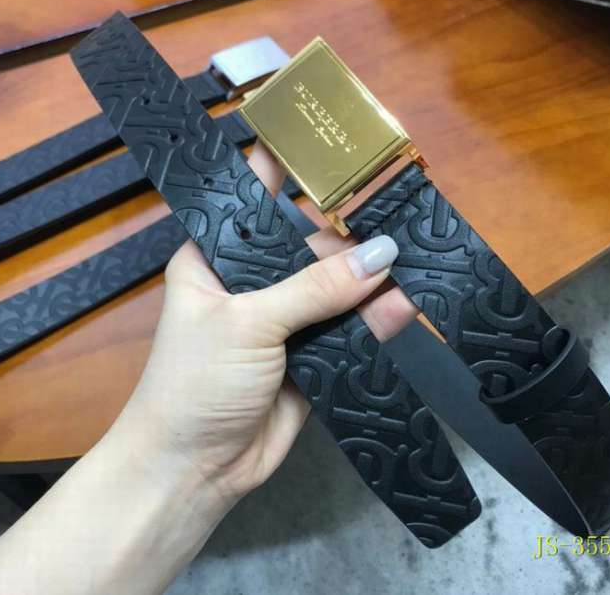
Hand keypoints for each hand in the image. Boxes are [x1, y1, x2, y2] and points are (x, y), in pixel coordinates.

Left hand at [120, 142, 418, 501]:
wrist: (195, 471)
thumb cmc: (196, 383)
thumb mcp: (248, 323)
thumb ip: (315, 289)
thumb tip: (381, 256)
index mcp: (217, 257)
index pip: (251, 197)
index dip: (284, 165)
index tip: (325, 138)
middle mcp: (253, 281)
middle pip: (309, 245)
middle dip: (349, 235)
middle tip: (398, 212)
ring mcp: (286, 319)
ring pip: (336, 287)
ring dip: (370, 279)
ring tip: (414, 263)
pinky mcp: (312, 356)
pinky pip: (349, 328)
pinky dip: (376, 319)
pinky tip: (404, 308)